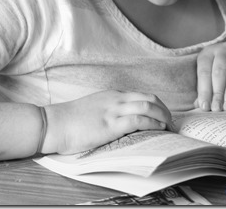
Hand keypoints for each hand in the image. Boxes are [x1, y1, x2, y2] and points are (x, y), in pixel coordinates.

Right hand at [42, 90, 172, 153]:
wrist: (53, 123)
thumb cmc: (69, 121)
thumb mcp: (93, 110)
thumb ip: (108, 112)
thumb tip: (122, 124)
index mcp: (111, 96)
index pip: (141, 96)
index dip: (157, 106)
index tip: (163, 117)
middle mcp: (115, 100)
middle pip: (150, 99)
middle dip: (165, 110)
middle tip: (171, 123)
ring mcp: (113, 111)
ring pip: (148, 107)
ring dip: (163, 117)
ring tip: (169, 128)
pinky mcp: (110, 125)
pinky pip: (138, 120)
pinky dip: (152, 123)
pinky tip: (158, 129)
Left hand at [195, 42, 225, 111]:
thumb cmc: (215, 70)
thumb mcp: (207, 76)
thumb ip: (203, 90)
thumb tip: (200, 106)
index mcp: (208, 53)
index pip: (204, 72)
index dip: (204, 90)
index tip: (204, 106)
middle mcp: (223, 50)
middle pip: (219, 72)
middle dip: (217, 92)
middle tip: (216, 108)